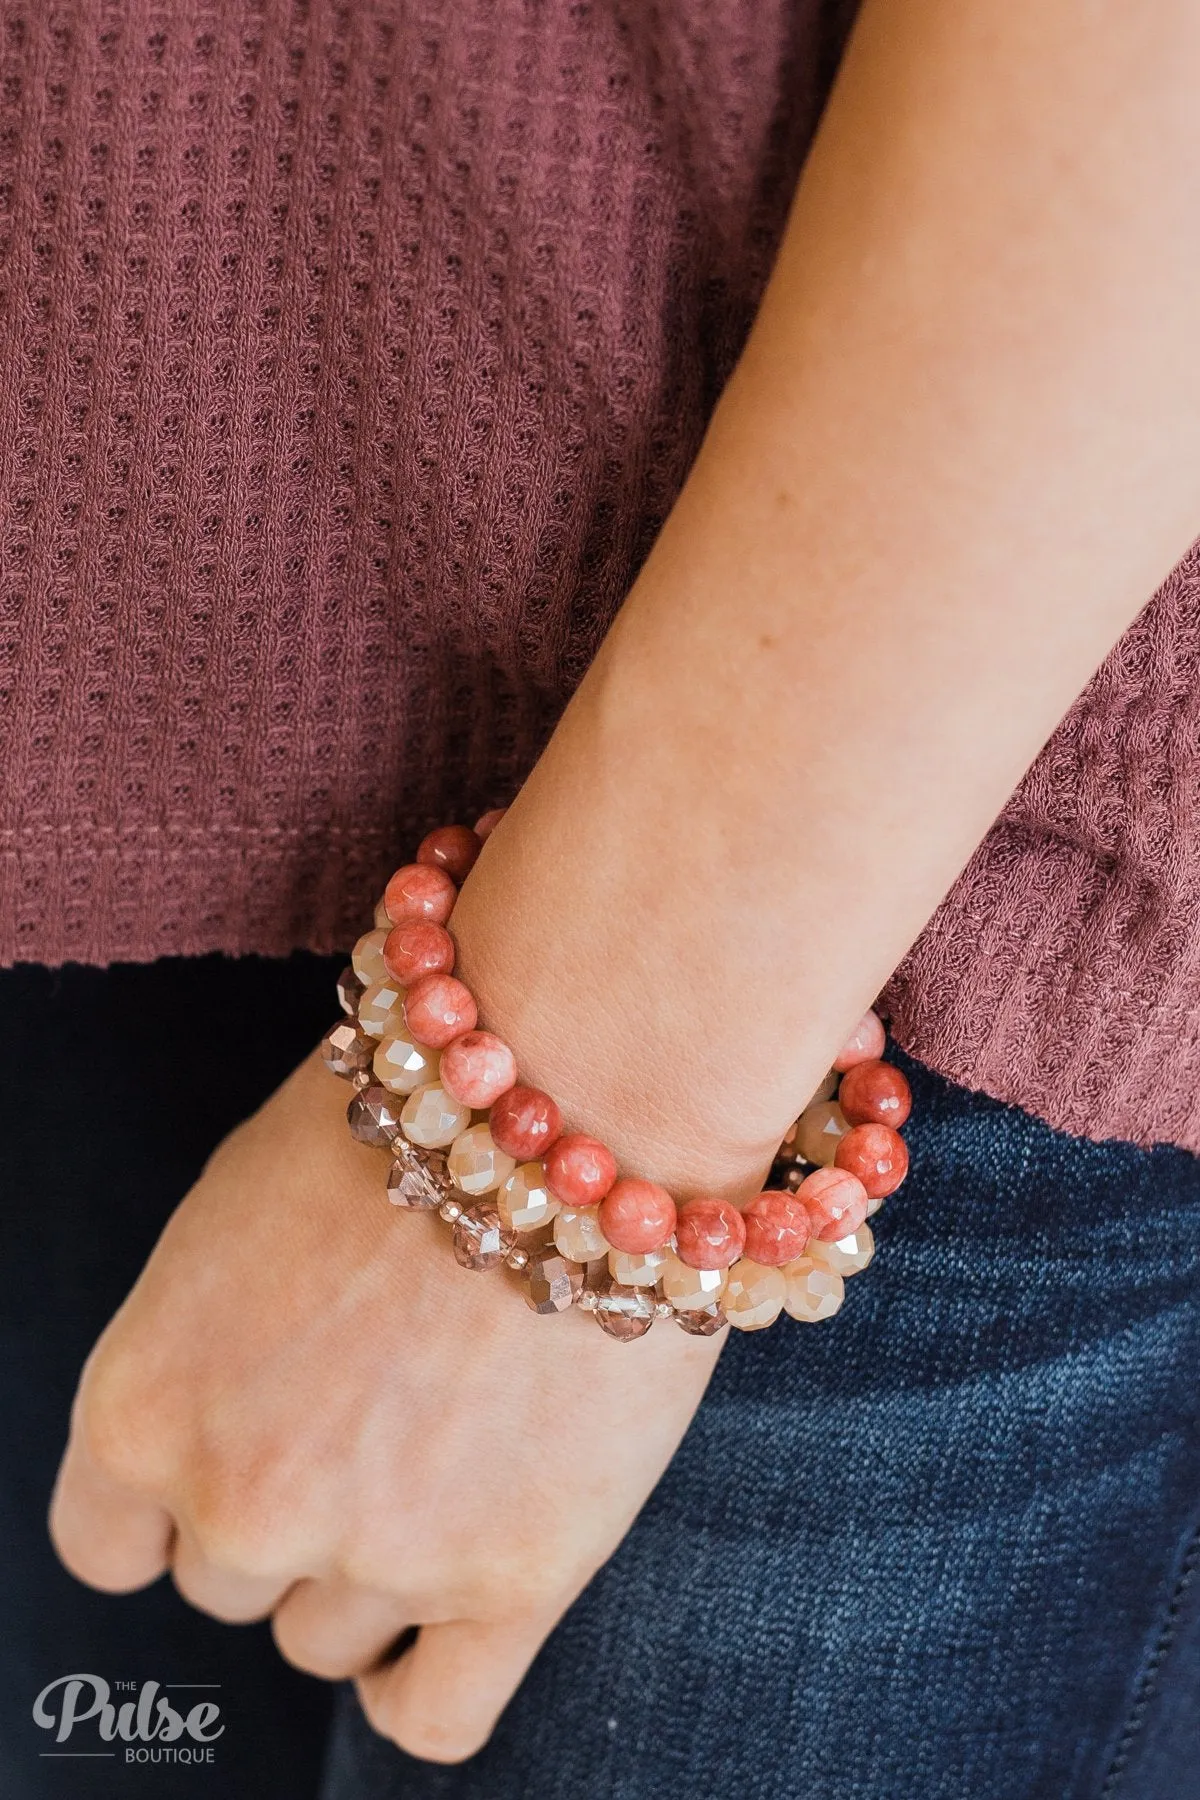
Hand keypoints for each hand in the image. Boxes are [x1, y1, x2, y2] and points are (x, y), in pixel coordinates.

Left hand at [49, 1047, 723, 1762]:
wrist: (582, 1087)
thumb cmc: (410, 1114)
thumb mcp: (237, 1210)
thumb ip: (204, 1345)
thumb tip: (231, 1408)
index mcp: (145, 1403)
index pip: (108, 1542)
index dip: (174, 1503)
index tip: (232, 1463)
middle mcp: (242, 1499)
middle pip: (230, 1584)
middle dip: (289, 1512)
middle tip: (373, 1416)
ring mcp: (378, 1552)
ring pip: (330, 1642)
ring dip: (373, 1571)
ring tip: (448, 1454)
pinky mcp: (514, 1581)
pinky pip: (432, 1720)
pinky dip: (424, 1687)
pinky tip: (452, 1612)